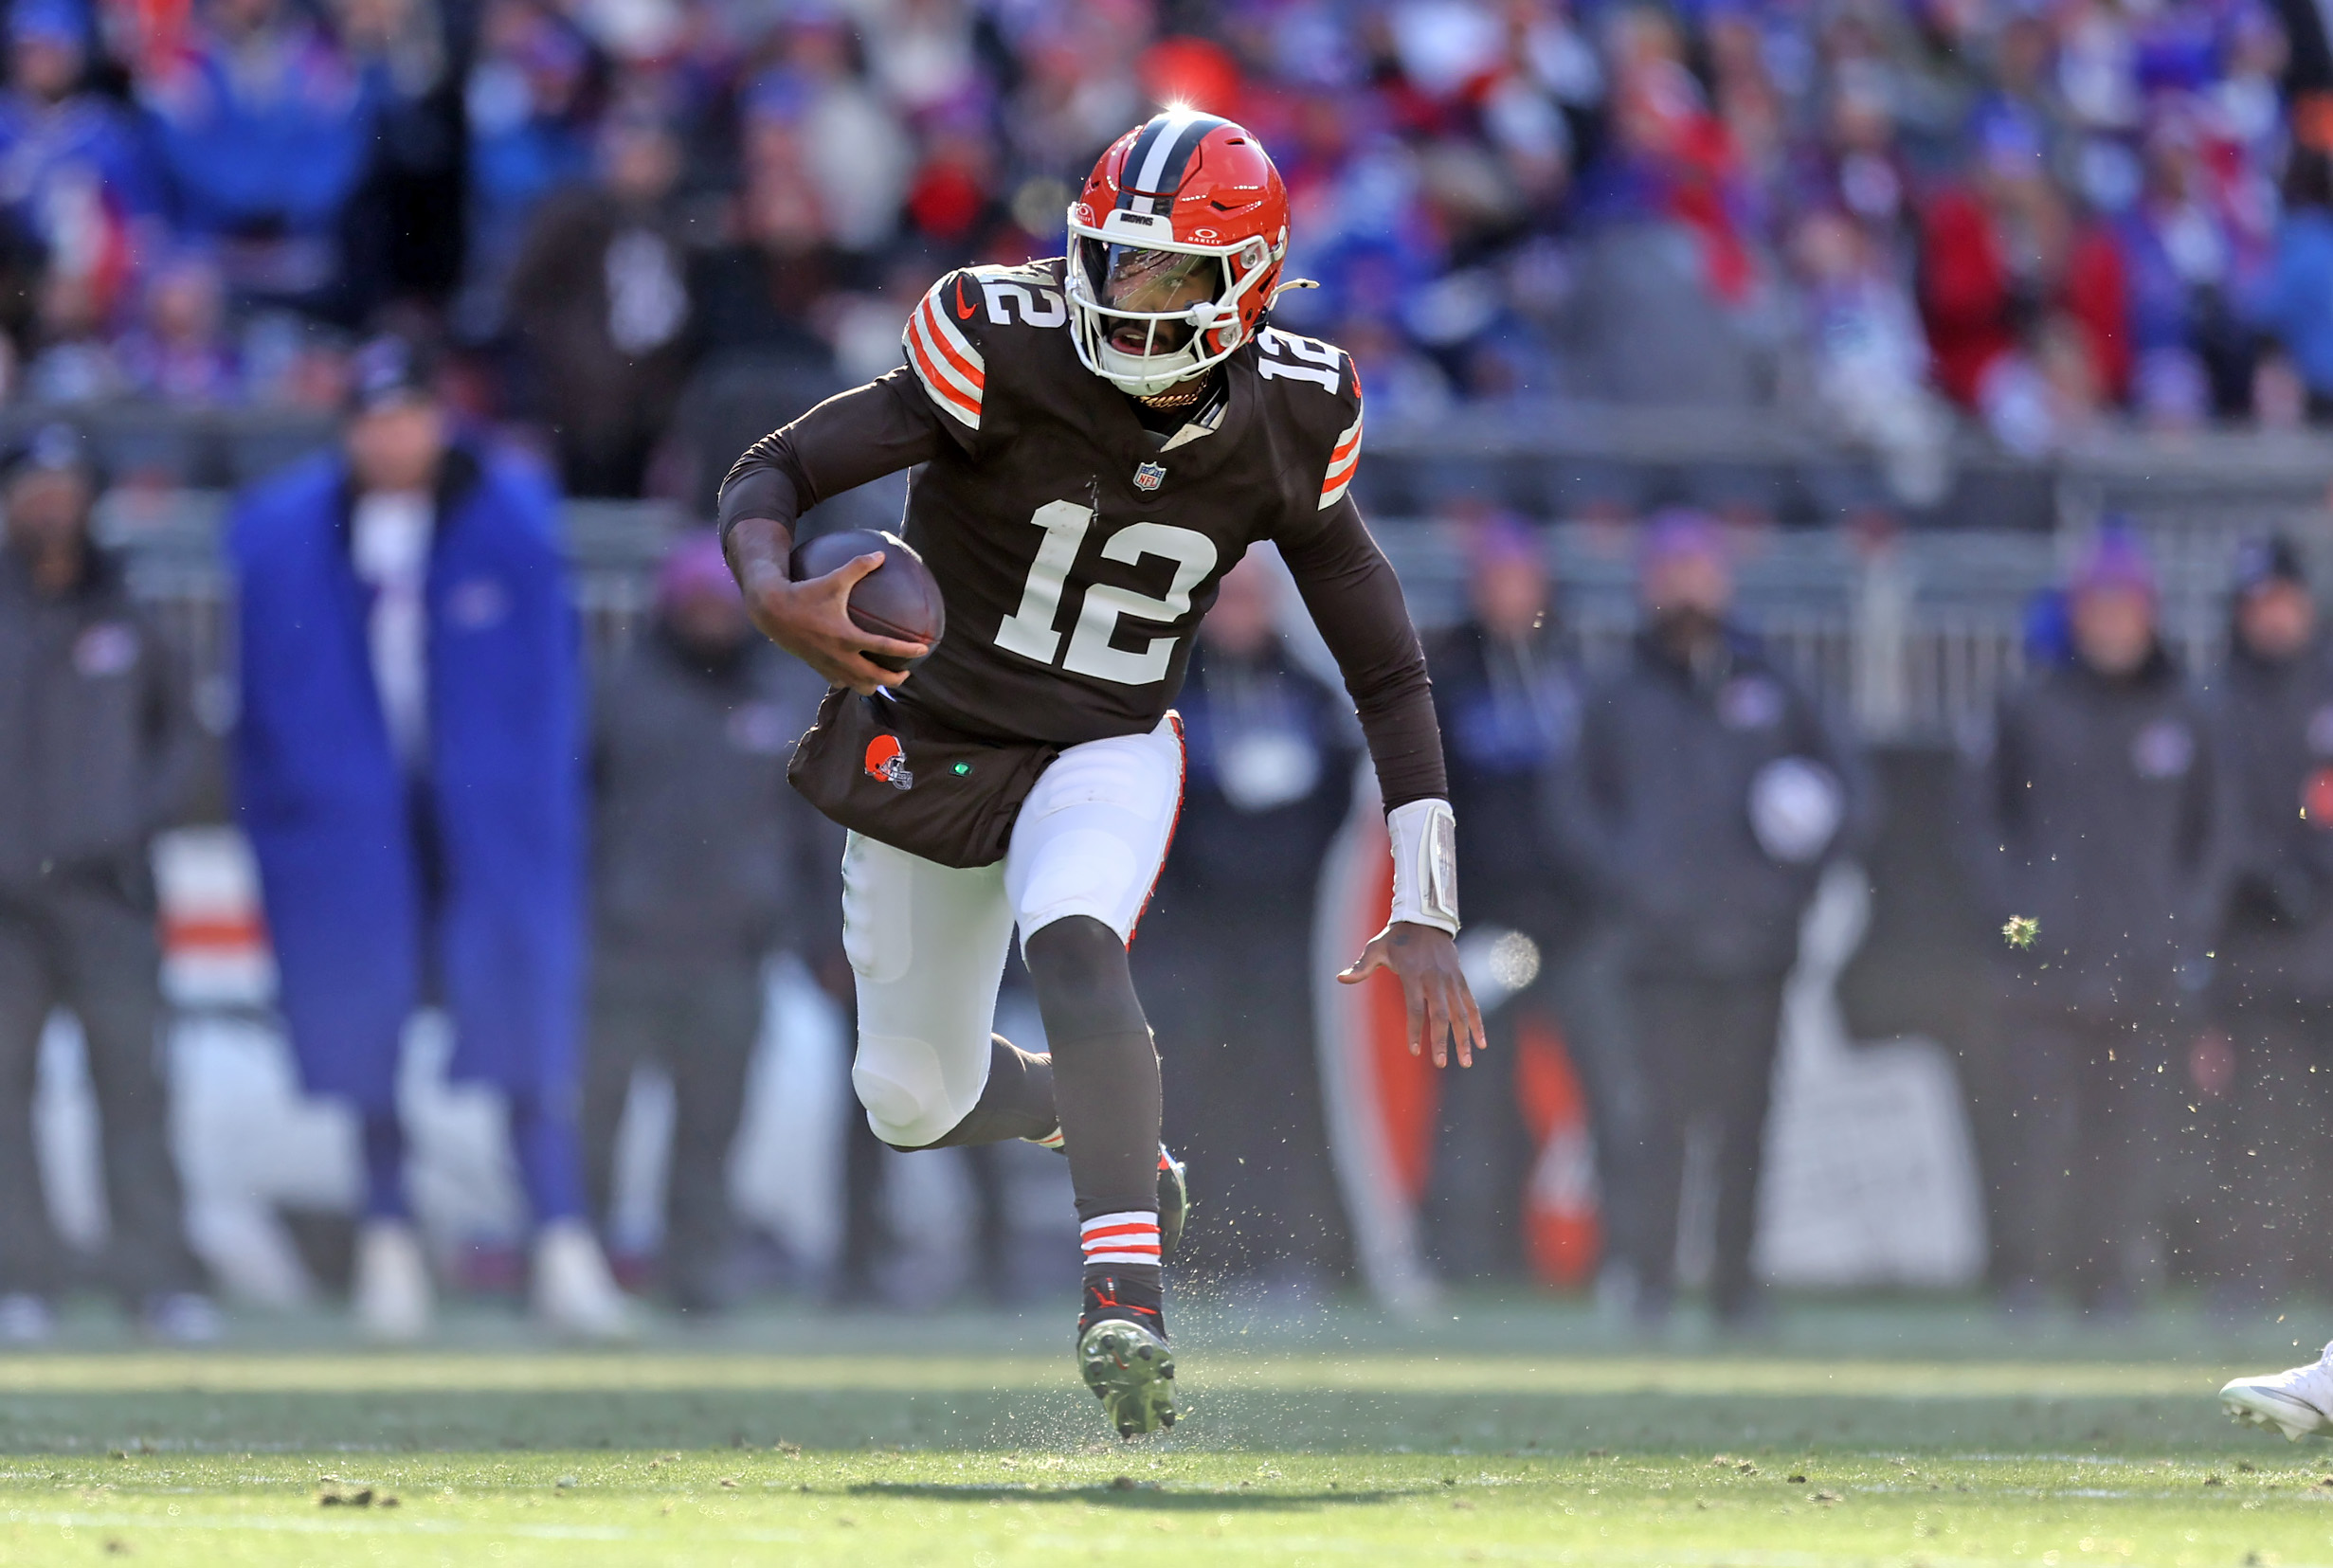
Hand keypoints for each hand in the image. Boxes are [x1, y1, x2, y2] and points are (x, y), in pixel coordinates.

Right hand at [729, 519, 927, 693]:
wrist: (772, 611)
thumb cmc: (805, 593)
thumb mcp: (833, 578)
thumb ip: (858, 566)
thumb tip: (881, 554)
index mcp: (847, 637)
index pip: (883, 647)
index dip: (906, 651)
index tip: (923, 650)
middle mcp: (839, 656)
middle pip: (874, 677)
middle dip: (893, 680)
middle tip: (906, 674)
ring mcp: (828, 665)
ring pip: (856, 686)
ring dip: (873, 685)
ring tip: (884, 679)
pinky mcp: (818, 668)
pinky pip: (839, 682)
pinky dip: (851, 682)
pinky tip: (857, 676)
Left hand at [1338, 921, 1486, 1068]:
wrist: (1426, 918)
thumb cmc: (1397, 937)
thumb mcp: (1376, 948)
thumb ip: (1361, 966)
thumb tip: (1341, 978)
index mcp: (1413, 975)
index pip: (1415, 1008)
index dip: (1415, 1030)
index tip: (1414, 1051)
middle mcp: (1435, 979)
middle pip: (1441, 1014)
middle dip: (1442, 1041)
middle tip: (1441, 1063)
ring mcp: (1450, 980)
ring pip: (1460, 1013)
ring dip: (1464, 1038)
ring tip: (1466, 1062)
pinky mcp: (1460, 979)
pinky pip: (1471, 1003)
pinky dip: (1477, 1023)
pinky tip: (1481, 1042)